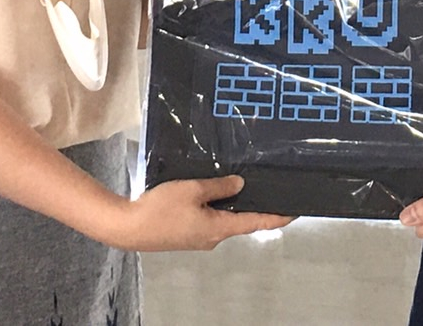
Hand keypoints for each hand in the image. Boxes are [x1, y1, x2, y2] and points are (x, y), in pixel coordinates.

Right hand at [107, 175, 292, 251]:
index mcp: (218, 228)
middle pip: (242, 220)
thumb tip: (240, 184)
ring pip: (224, 219)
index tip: (295, 211)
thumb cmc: (160, 209)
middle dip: (255, 206)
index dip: (278, 217)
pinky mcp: (187, 234)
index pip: (257, 222)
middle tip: (269, 188)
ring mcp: (199, 238)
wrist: (127, 228)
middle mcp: (212, 237)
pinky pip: (209, 219)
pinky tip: (214, 193)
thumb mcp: (193, 190)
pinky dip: (217, 207)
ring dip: (233, 205)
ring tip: (243, 185)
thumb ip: (219, 186)